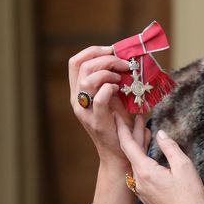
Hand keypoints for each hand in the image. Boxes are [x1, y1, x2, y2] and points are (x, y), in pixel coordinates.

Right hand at [68, 44, 135, 166]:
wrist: (120, 153)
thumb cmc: (120, 124)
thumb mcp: (114, 98)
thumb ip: (114, 80)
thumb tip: (127, 59)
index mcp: (78, 92)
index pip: (76, 61)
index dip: (94, 51)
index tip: (113, 50)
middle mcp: (77, 100)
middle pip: (82, 65)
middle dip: (106, 58)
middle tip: (124, 64)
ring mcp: (85, 111)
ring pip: (88, 79)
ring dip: (109, 72)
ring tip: (122, 78)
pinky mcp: (97, 121)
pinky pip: (100, 98)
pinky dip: (111, 88)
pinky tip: (119, 90)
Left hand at [116, 121, 203, 203]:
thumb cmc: (191, 197)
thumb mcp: (184, 166)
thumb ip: (170, 147)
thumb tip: (161, 134)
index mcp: (145, 172)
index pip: (128, 145)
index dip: (122, 129)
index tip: (117, 115)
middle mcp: (138, 182)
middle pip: (130, 155)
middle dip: (131, 136)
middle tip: (133, 120)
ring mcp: (141, 193)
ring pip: (135, 166)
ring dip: (137, 150)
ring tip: (143, 135)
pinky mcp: (147, 200)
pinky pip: (141, 176)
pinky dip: (142, 163)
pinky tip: (150, 158)